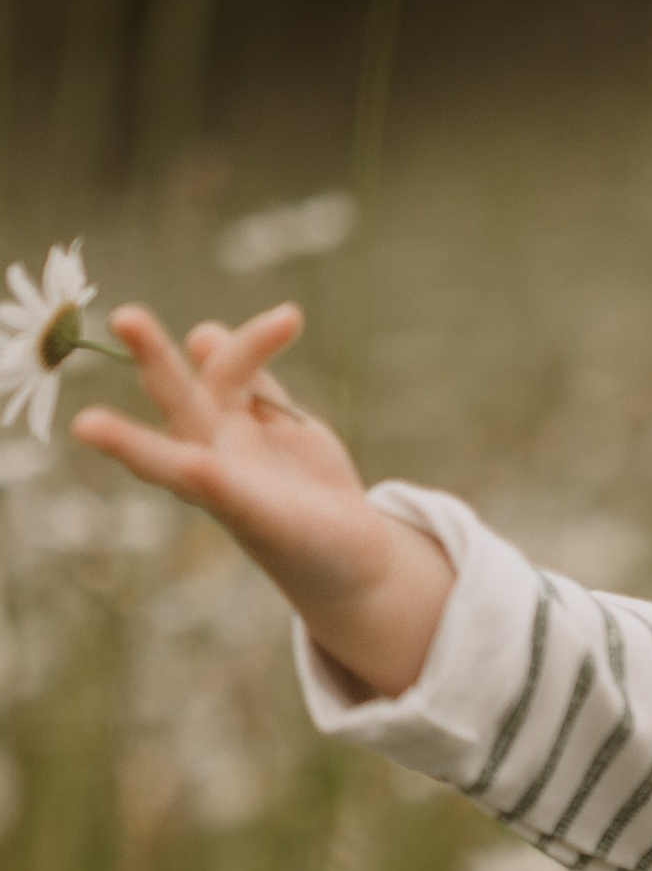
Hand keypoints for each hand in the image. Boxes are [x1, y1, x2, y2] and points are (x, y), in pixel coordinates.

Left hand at [71, 300, 452, 696]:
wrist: (347, 553)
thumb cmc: (305, 552)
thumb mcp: (270, 526)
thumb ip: (230, 491)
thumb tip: (192, 461)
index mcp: (201, 485)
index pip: (154, 457)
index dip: (124, 441)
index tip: (85, 426)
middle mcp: (211, 449)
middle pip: (177, 394)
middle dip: (154, 355)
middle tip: (126, 318)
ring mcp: (241, 428)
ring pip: (224, 373)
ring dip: (234, 345)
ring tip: (288, 321)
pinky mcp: (275, 417)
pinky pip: (259, 373)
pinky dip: (264, 344)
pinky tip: (286, 321)